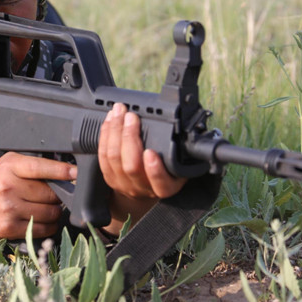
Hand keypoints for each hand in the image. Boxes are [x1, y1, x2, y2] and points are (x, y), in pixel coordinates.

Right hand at [0, 152, 74, 252]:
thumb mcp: (7, 166)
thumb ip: (32, 166)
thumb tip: (66, 173)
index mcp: (9, 166)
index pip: (40, 167)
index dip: (61, 170)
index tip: (76, 172)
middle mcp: (8, 186)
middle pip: (51, 193)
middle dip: (58, 195)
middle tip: (52, 195)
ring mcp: (9, 208)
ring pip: (50, 212)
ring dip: (55, 212)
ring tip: (46, 207)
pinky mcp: (10, 227)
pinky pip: (43, 228)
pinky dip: (48, 226)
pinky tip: (41, 220)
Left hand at [98, 102, 186, 231]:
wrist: (146, 190)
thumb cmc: (168, 171)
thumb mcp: (183, 167)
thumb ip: (188, 153)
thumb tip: (199, 129)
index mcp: (166, 187)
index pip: (160, 182)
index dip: (154, 169)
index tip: (151, 152)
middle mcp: (143, 188)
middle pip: (131, 166)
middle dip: (129, 138)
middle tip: (131, 116)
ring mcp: (123, 184)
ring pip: (113, 158)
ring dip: (114, 131)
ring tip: (119, 112)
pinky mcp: (108, 177)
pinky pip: (102, 155)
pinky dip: (105, 135)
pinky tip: (110, 120)